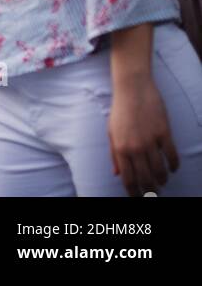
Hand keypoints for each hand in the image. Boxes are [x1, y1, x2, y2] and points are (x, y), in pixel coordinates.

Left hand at [109, 78, 178, 195]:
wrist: (132, 88)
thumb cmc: (120, 110)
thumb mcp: (111, 132)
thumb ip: (113, 154)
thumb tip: (116, 174)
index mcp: (119, 148)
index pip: (128, 178)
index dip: (133, 191)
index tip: (137, 197)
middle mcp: (134, 147)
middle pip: (146, 178)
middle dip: (150, 190)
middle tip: (154, 193)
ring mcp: (150, 141)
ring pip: (161, 171)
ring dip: (162, 180)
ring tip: (162, 182)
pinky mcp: (164, 133)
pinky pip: (172, 157)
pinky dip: (174, 166)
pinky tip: (172, 169)